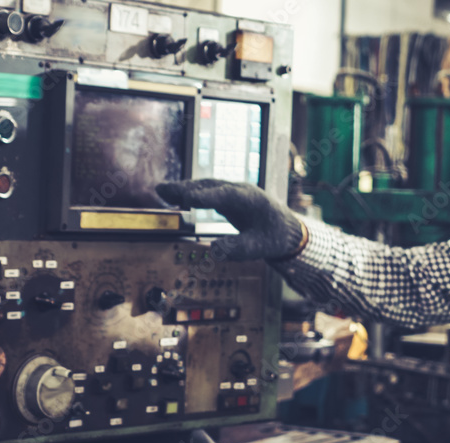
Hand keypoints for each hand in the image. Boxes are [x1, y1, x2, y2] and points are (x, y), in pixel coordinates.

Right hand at [155, 179, 304, 260]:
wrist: (288, 231)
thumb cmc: (274, 238)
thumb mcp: (258, 248)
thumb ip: (237, 249)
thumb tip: (212, 250)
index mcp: (251, 200)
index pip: (225, 195)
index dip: (206, 196)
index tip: (187, 198)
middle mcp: (240, 190)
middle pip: (210, 186)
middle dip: (186, 188)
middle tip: (161, 190)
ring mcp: (234, 191)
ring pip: (206, 186)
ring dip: (184, 188)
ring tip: (161, 191)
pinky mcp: (228, 197)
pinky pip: (207, 192)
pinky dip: (190, 194)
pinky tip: (174, 197)